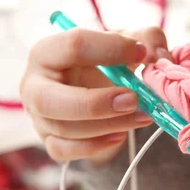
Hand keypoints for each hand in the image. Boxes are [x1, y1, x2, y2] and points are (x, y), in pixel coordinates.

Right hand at [21, 27, 171, 163]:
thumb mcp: (128, 42)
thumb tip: (156, 55)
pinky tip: (120, 134)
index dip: (111, 49)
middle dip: (96, 102)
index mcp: (48, 51)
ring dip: (109, 125)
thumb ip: (148, 39)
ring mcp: (38, 116)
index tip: (140, 54)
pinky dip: (95, 146)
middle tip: (134, 99)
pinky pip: (64, 151)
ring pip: (64, 128)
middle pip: (50, 99)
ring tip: (142, 116)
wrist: (99, 88)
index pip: (73, 46)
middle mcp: (34, 84)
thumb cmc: (108, 61)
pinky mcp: (49, 140)